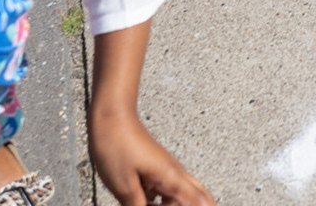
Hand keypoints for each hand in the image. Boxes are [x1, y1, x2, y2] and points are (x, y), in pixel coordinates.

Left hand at [90, 110, 215, 205]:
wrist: (112, 118)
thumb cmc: (116, 145)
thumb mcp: (124, 187)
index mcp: (171, 178)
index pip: (198, 202)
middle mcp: (176, 173)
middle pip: (202, 197)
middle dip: (201, 205)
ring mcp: (169, 170)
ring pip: (189, 193)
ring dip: (180, 204)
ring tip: (158, 204)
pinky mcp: (159, 169)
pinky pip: (172, 190)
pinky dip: (168, 201)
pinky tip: (151, 203)